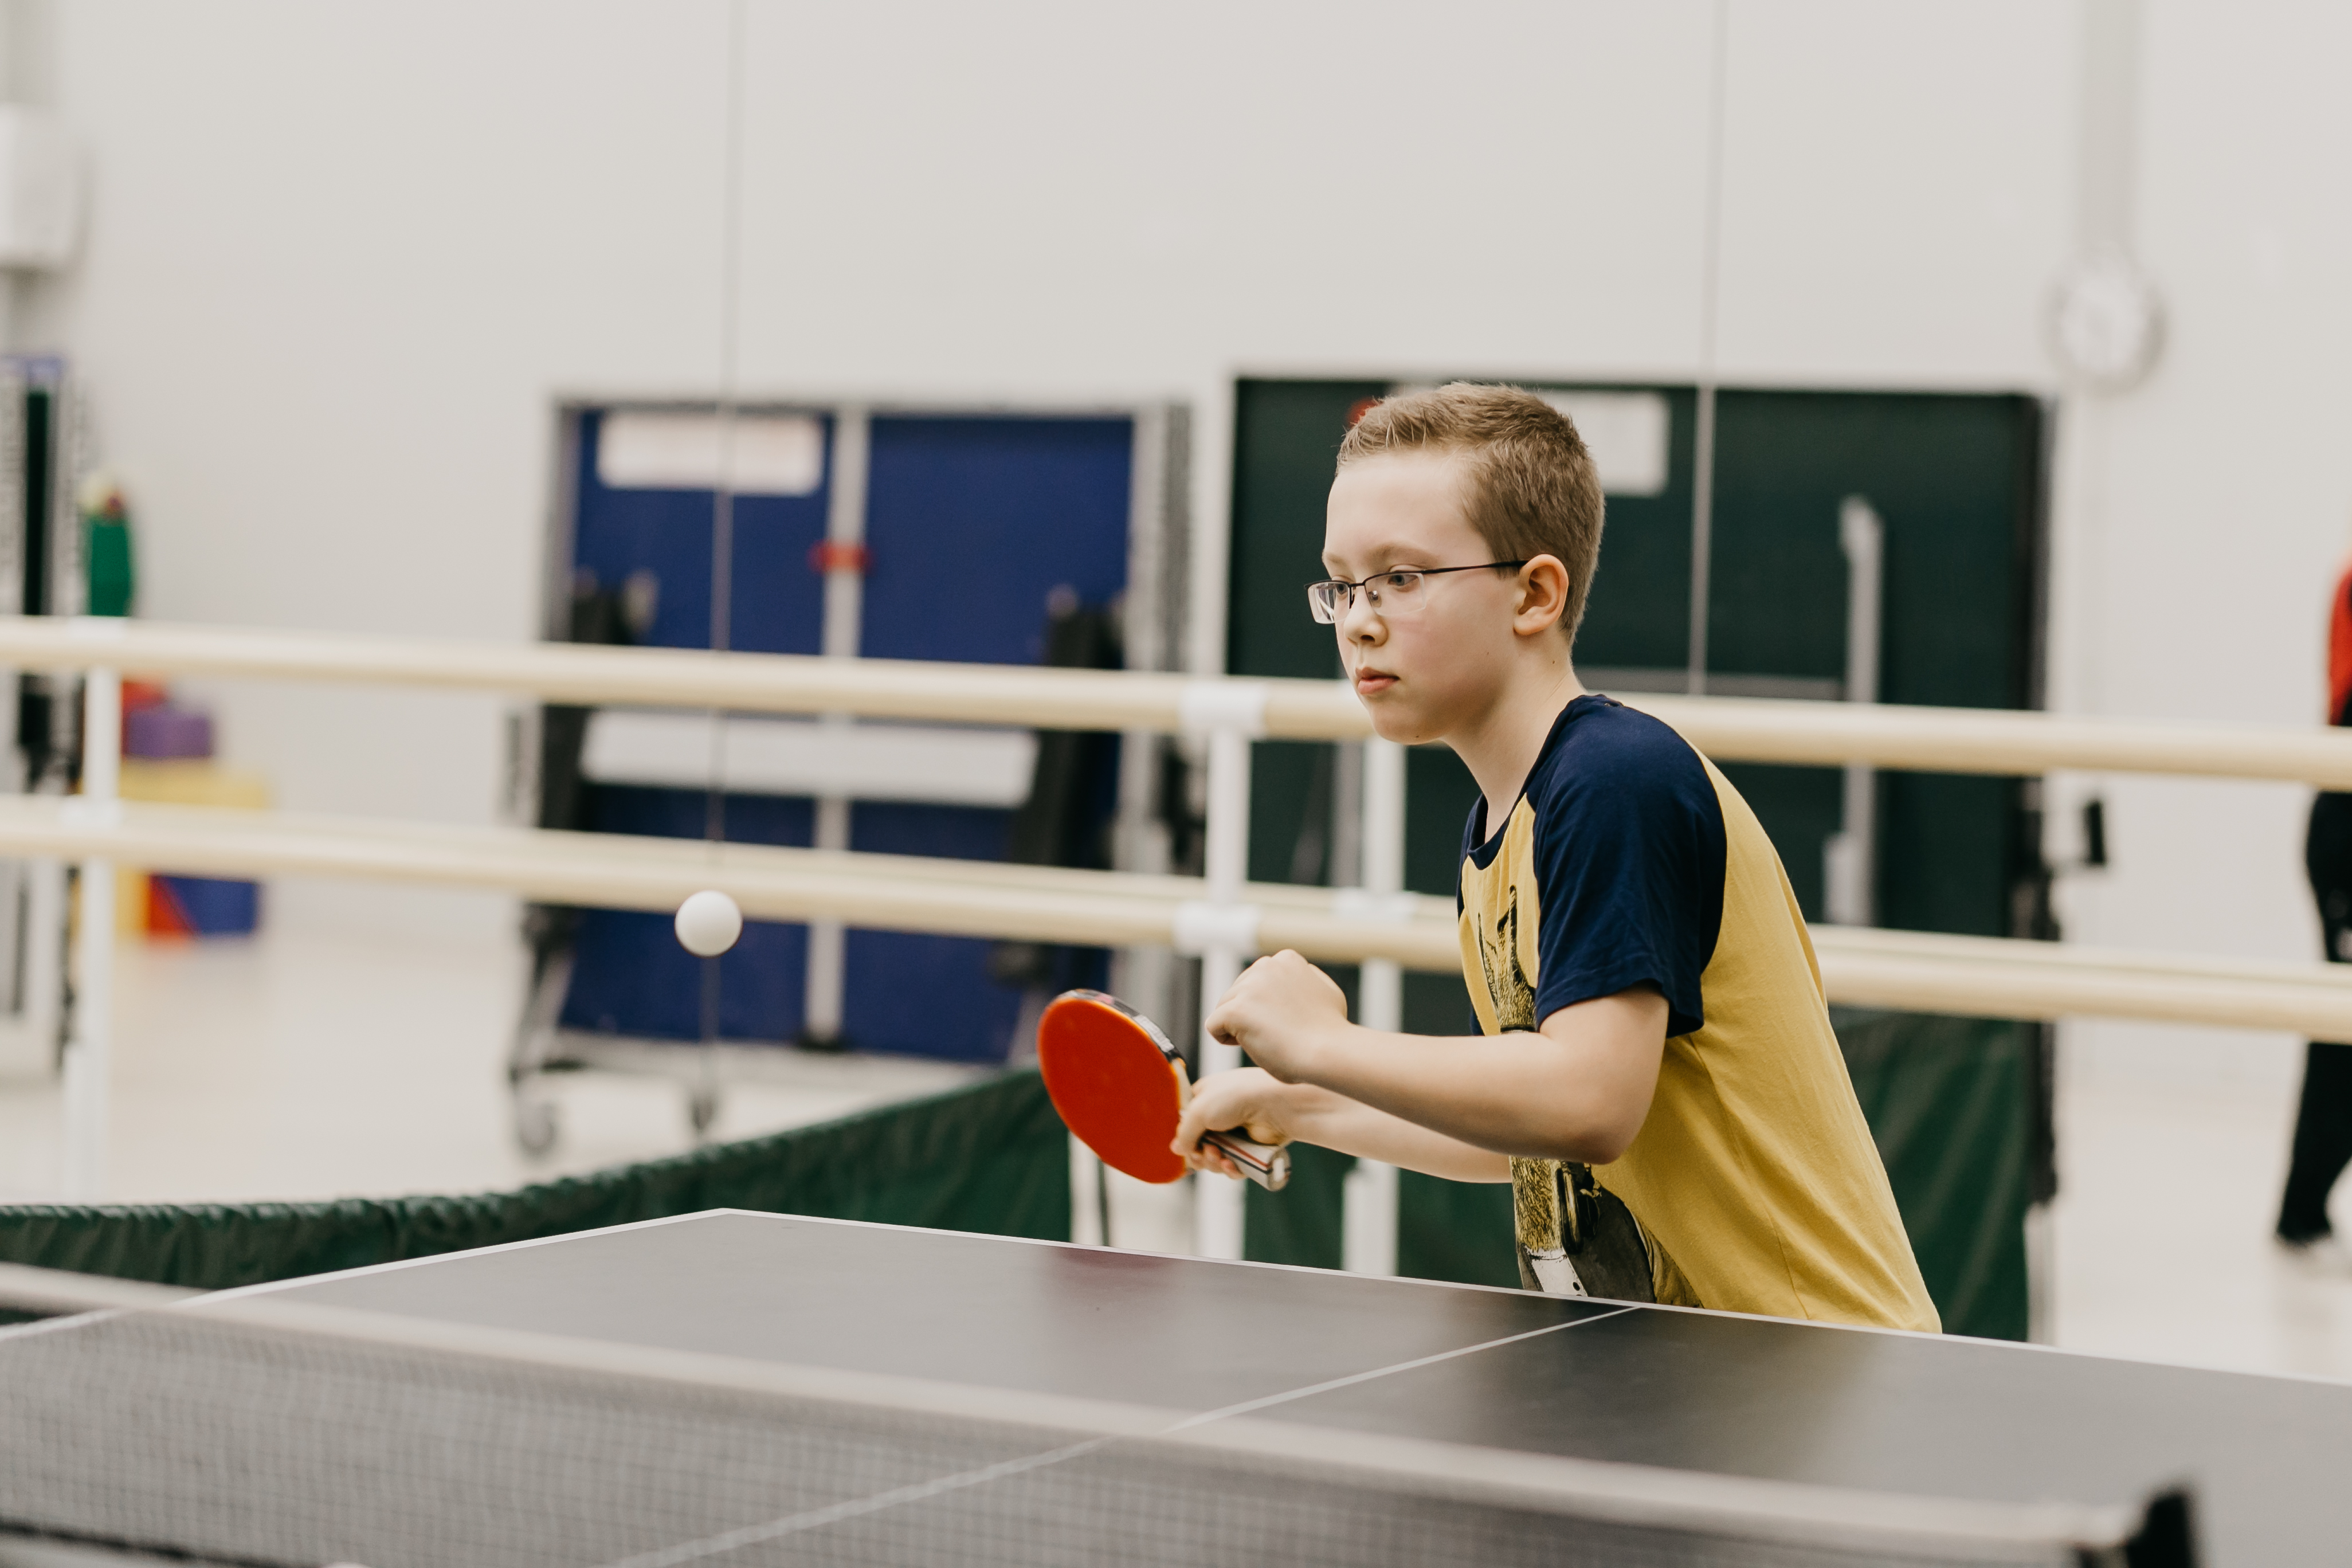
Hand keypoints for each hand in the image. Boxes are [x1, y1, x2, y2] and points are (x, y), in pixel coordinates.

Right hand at [1174, 1066, 1293, 1179]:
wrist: (1277, 1105)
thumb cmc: (1238, 1096)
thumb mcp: (1199, 1109)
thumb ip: (1183, 1132)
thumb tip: (1177, 1149)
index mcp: (1205, 1098)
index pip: (1186, 1122)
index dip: (1183, 1136)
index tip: (1183, 1144)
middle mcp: (1220, 1116)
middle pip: (1198, 1145)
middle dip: (1198, 1153)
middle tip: (1205, 1151)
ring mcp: (1236, 1133)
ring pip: (1214, 1160)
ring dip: (1212, 1162)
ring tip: (1218, 1155)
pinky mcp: (1250, 1150)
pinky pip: (1234, 1168)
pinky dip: (1230, 1169)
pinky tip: (1231, 1164)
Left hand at [1203, 949, 1351, 1083]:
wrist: (1329, 1053)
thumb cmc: (1329, 1031)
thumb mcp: (1324, 991)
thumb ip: (1303, 978)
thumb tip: (1287, 974)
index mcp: (1286, 959)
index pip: (1256, 983)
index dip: (1265, 1006)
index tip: (1288, 1021)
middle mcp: (1266, 966)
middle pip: (1237, 994)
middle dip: (1250, 1016)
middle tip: (1279, 1034)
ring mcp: (1249, 987)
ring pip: (1224, 1009)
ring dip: (1239, 1028)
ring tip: (1268, 1040)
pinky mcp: (1236, 1009)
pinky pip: (1213, 1026)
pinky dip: (1225, 1040)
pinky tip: (1252, 1045)